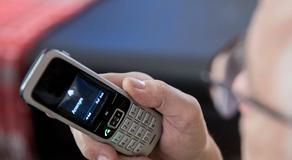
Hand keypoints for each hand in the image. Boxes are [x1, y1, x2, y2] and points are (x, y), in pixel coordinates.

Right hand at [70, 72, 221, 159]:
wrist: (190, 157)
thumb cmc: (189, 130)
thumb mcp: (184, 109)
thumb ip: (161, 93)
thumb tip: (131, 84)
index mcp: (134, 88)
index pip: (100, 86)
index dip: (91, 101)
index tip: (99, 123)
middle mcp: (121, 106)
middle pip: (88, 117)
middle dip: (94, 138)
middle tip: (111, 154)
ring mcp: (116, 127)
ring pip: (92, 140)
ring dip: (109, 154)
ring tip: (138, 156)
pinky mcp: (116, 145)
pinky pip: (103, 155)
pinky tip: (138, 158)